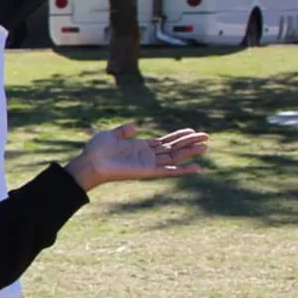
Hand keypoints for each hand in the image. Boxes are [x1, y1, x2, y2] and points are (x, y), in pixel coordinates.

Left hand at [63, 124, 209, 189]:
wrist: (90, 162)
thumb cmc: (97, 149)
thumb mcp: (111, 135)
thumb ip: (124, 131)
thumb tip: (136, 126)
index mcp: (141, 146)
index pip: (165, 140)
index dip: (179, 136)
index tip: (193, 130)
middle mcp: (148, 155)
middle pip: (174, 147)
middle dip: (190, 142)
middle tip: (207, 137)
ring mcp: (149, 163)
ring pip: (176, 157)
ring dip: (191, 152)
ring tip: (206, 146)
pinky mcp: (148, 171)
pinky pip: (170, 170)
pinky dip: (184, 169)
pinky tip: (198, 167)